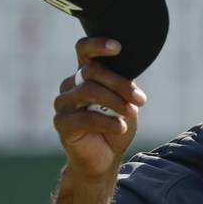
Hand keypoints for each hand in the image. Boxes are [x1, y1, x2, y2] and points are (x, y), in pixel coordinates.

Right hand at [52, 38, 147, 179]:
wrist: (105, 158)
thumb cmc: (116, 126)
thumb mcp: (125, 101)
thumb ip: (122, 83)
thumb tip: (129, 68)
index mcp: (84, 75)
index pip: (84, 50)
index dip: (98, 44)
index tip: (118, 47)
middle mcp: (69, 85)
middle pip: (92, 71)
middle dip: (120, 84)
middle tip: (140, 100)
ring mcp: (62, 104)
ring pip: (89, 90)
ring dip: (116, 102)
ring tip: (131, 114)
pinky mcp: (61, 123)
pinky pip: (86, 117)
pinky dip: (109, 122)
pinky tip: (121, 127)